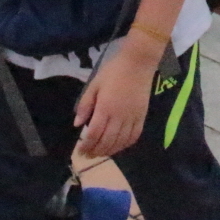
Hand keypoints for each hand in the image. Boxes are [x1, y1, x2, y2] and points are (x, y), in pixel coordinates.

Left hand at [74, 42, 155, 157]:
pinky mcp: (142, 117)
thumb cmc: (113, 71)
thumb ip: (85, 105)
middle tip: (87, 156)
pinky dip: (125, 145)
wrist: (138, 63)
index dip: (86, 145)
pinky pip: (134, 137)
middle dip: (95, 151)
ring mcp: (132, 118)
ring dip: (109, 151)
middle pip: (106, 141)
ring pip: (120, 142)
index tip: (79, 151)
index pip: (94, 134)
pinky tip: (118, 147)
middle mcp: (119, 117)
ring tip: (100, 154)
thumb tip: (77, 124)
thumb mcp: (94, 84)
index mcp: (105, 108)